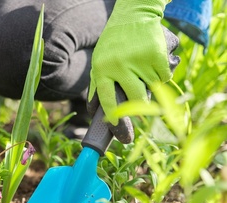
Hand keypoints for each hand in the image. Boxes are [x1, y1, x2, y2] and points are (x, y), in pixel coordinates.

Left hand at [87, 0, 179, 143]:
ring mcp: (138, 60)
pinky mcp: (156, 55)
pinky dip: (161, 75)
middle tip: (141, 113)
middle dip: (140, 109)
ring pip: (151, 89)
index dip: (114, 118)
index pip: (107, 100)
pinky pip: (164, 77)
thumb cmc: (113, 45)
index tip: (119, 130)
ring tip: (143, 75)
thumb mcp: (99, 62)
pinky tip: (153, 64)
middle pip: (134, 100)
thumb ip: (97, 85)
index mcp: (101, 70)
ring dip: (151, 87)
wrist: (133, 17)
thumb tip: (95, 112)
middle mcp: (119, 66)